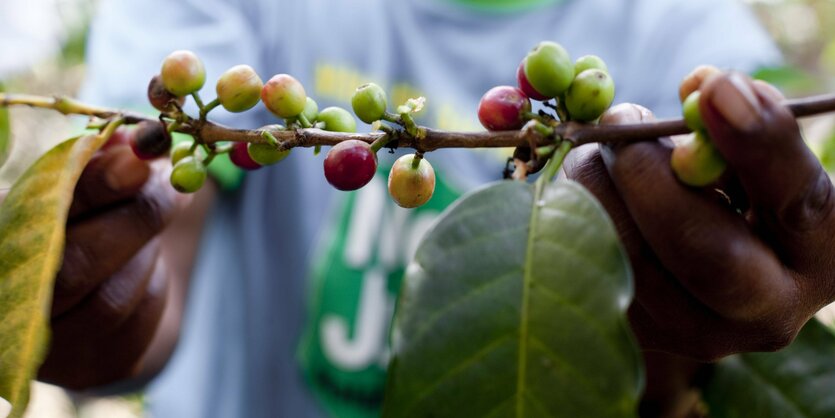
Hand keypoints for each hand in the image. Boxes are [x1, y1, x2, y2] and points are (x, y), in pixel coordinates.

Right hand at [31, 129, 182, 389]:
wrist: (97, 292)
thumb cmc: (82, 225)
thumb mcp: (85, 188)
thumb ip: (102, 165)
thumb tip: (135, 140)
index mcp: (2, 238)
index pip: (37, 216)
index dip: (92, 185)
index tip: (139, 154)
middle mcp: (9, 298)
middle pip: (76, 265)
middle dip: (133, 214)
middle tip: (171, 183)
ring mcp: (45, 344)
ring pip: (111, 295)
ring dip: (146, 245)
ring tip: (159, 209)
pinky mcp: (89, 366)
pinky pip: (136, 317)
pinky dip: (151, 277)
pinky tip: (144, 258)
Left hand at [565, 72, 834, 361]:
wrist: (705, 270)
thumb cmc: (740, 196)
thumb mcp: (756, 161)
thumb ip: (737, 125)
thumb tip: (703, 88)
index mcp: (819, 256)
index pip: (794, 199)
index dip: (755, 141)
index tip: (716, 87)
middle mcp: (764, 312)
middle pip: (702, 253)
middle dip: (648, 173)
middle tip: (619, 119)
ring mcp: (696, 334)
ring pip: (627, 258)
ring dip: (598, 184)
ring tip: (602, 148)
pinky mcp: (638, 334)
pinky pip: (587, 264)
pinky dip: (574, 210)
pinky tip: (591, 187)